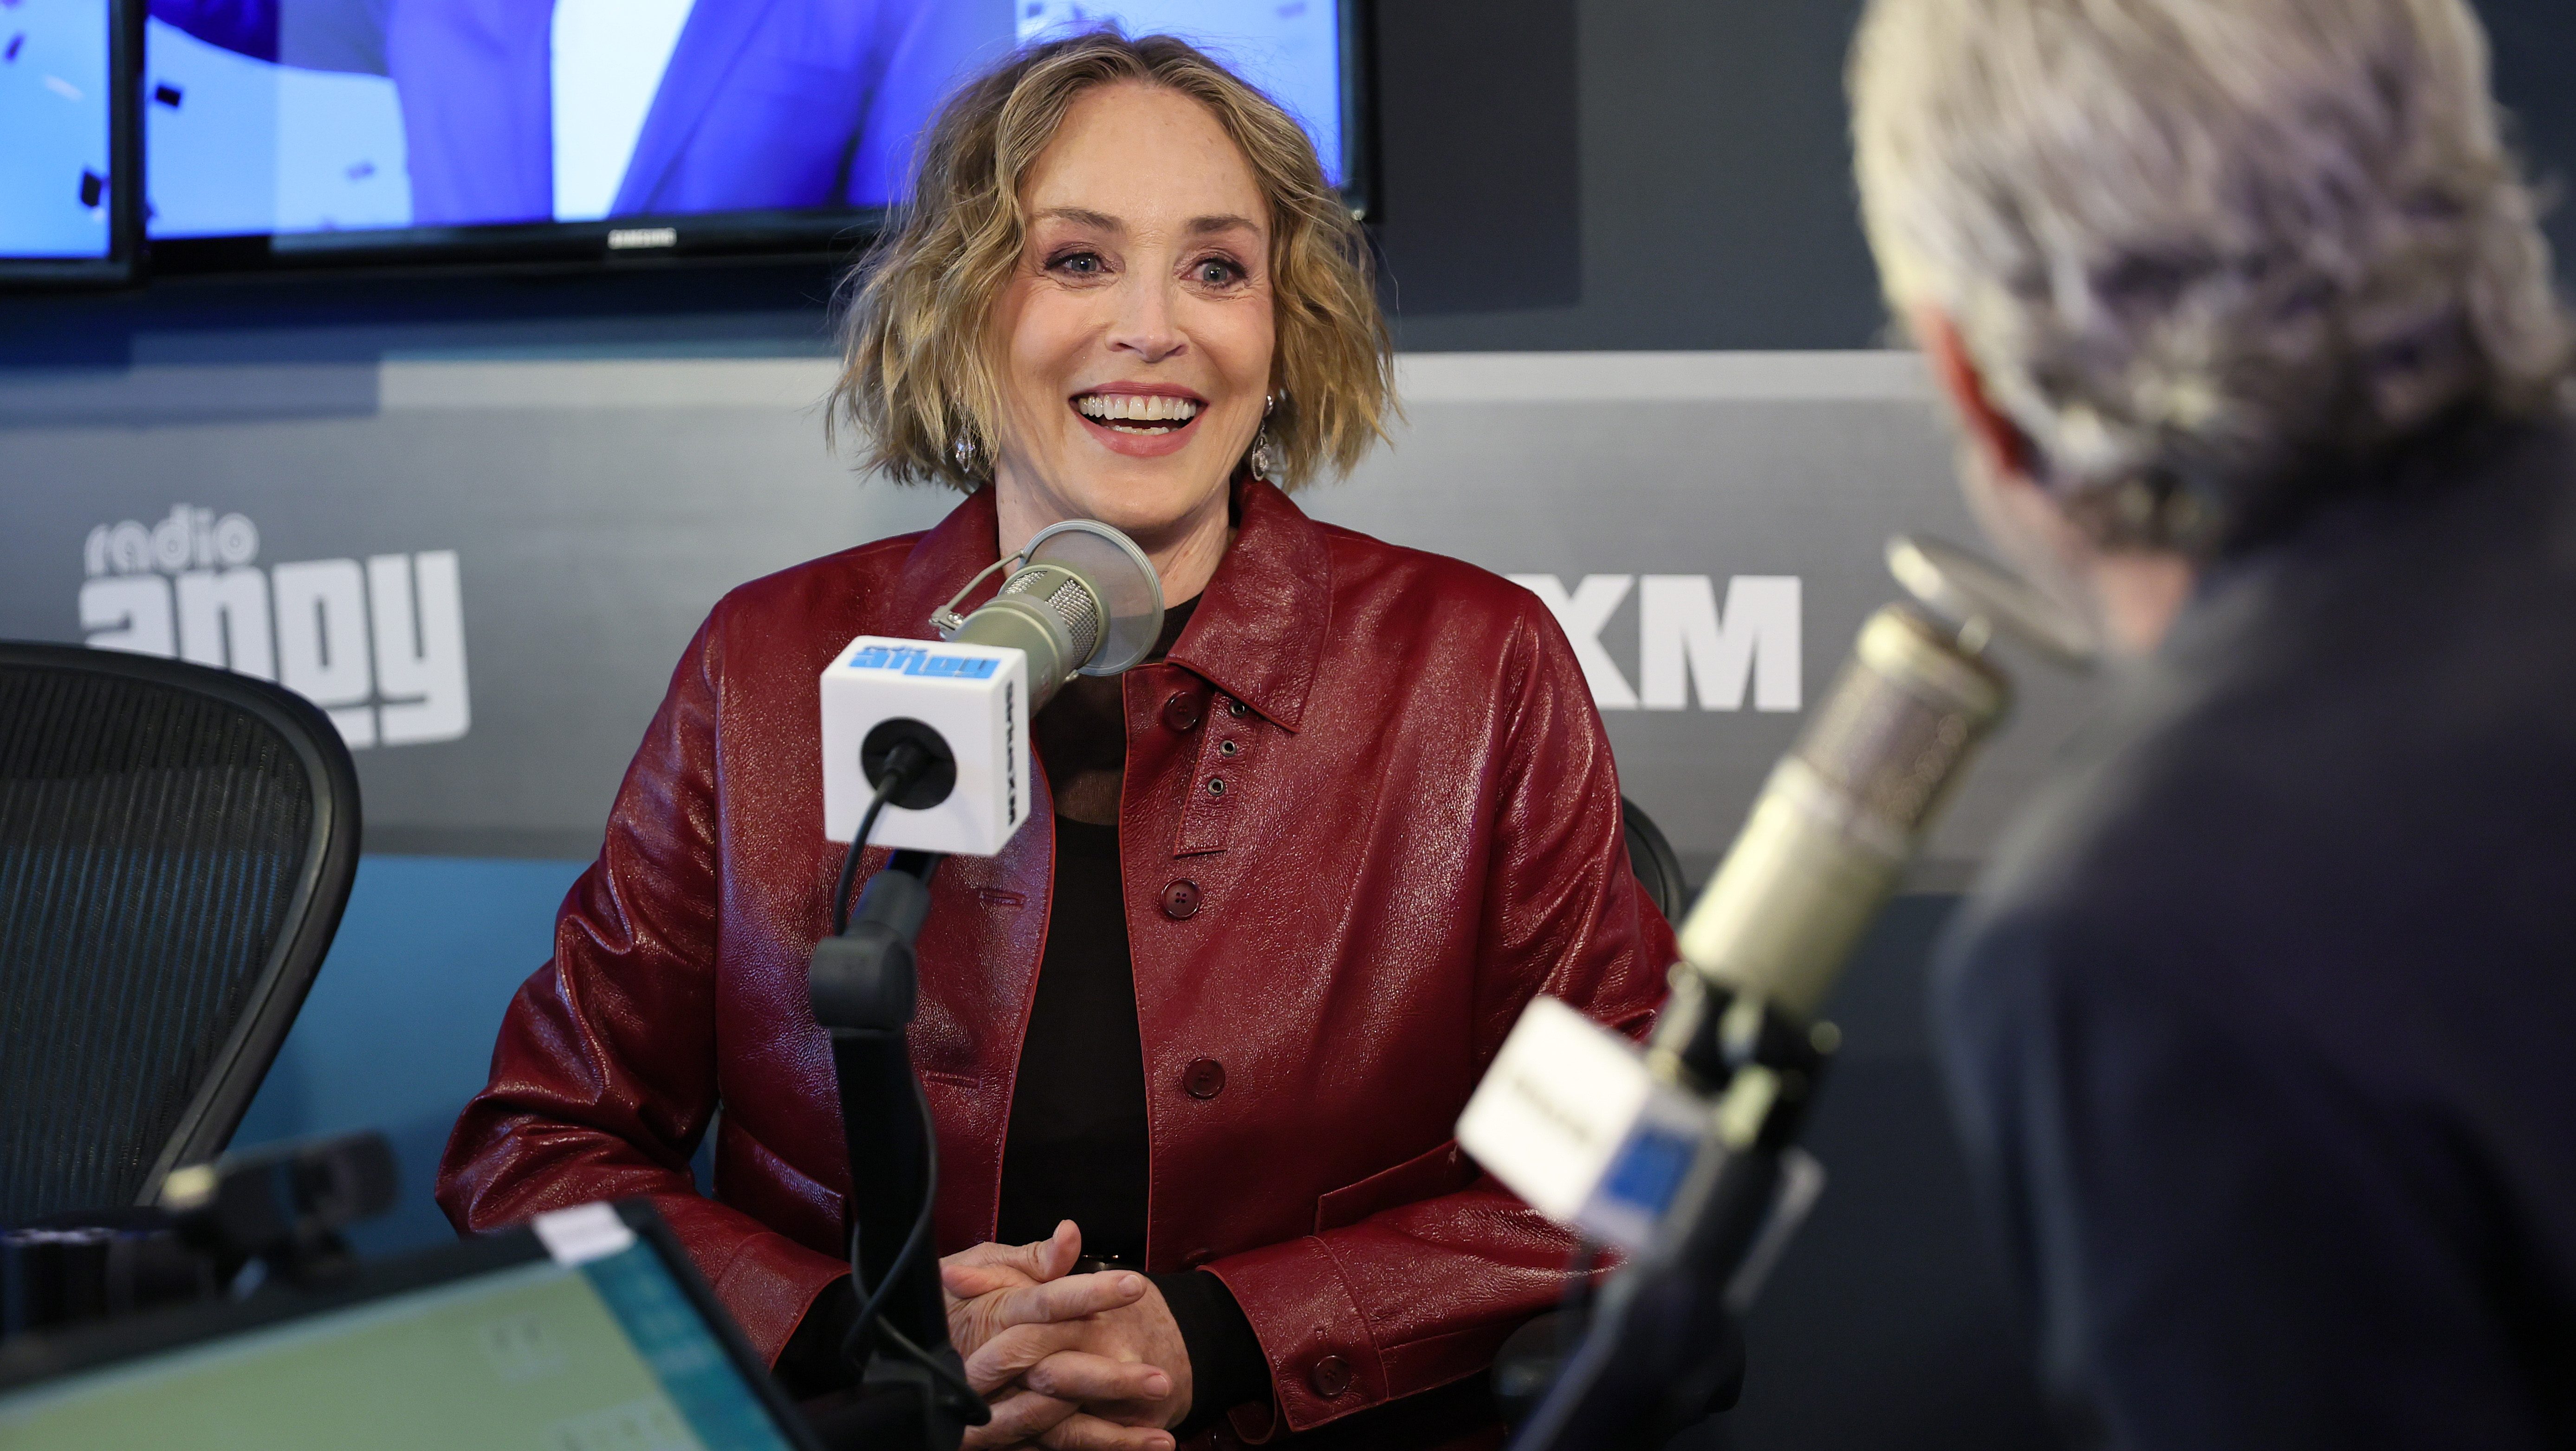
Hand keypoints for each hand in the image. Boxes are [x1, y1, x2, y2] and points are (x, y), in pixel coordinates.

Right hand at [941, 1223, 1181, 1449]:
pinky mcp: (1000, 1433)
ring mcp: (996, 1405)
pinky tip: (1136, 1448)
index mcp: (996, 1313)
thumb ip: (1034, 1258)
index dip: (1089, 1293)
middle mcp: (994, 1364)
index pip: (1045, 1303)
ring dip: (1111, 1436)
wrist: (928, 1346)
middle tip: (1162, 1380)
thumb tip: (1070, 1233)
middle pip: (1053, 1373)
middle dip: (1109, 1380)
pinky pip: (1049, 1447)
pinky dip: (1095, 1448)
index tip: (1134, 1286)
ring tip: (1162, 1437)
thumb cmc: (967, 1298)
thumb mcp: (990, 1266)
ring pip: (1053, 1425)